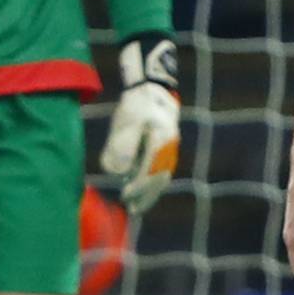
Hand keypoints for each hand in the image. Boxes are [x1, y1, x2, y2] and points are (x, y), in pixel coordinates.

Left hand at [102, 35, 180, 217]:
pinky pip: (163, 169)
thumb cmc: (136, 103)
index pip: (150, 171)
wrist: (152, 86)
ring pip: (163, 175)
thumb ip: (122, 147)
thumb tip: (121, 173)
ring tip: (137, 204)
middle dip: (145, 196)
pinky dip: (153, 182)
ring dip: (150, 192)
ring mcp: (172, 146)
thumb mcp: (126, 122)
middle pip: (159, 178)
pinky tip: (142, 187)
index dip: (138, 187)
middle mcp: (170, 146)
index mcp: (161, 141)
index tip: (125, 196)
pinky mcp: (168, 146)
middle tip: (131, 208)